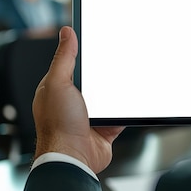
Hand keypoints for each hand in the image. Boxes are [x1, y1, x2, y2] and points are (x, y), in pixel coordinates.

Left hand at [32, 26, 124, 173]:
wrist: (72, 158)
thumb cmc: (57, 125)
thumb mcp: (57, 83)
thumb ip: (64, 58)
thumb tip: (66, 32)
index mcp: (58, 88)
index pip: (72, 64)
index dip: (84, 52)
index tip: (99, 40)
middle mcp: (73, 102)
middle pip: (95, 80)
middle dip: (107, 72)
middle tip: (121, 57)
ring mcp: (90, 116)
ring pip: (110, 97)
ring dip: (118, 93)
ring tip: (132, 76)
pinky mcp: (105, 129)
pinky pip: (121, 115)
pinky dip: (127, 111)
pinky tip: (133, 102)